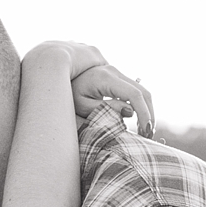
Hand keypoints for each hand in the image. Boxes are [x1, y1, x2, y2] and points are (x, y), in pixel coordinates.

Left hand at [24, 41, 156, 136]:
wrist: (56, 75)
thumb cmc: (66, 95)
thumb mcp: (83, 106)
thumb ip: (106, 109)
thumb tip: (130, 112)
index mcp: (106, 77)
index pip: (135, 94)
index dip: (144, 113)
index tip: (145, 131)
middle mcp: (114, 72)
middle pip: (143, 91)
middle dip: (149, 113)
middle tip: (148, 134)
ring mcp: (116, 73)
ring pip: (142, 90)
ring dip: (147, 110)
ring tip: (145, 130)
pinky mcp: (115, 78)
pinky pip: (134, 90)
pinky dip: (140, 105)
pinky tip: (138, 120)